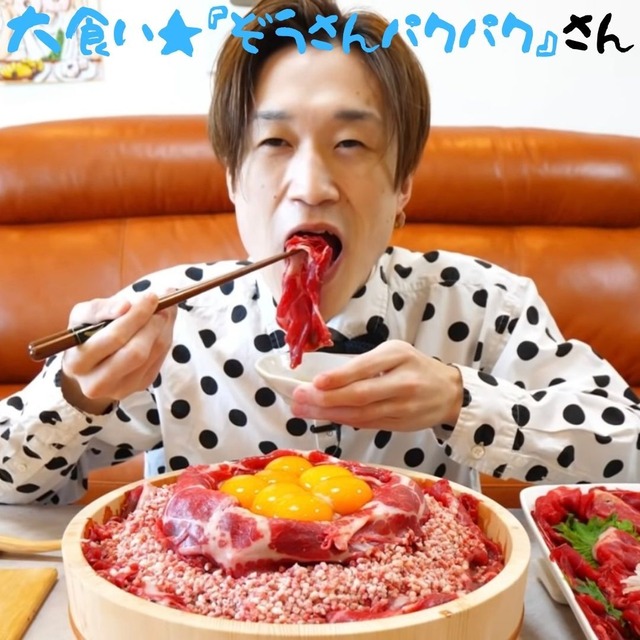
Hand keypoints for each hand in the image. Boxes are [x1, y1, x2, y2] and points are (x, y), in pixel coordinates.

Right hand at [61, 291, 176, 413]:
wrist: (90, 364)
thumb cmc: (84, 335)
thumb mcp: (82, 317)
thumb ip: (99, 309)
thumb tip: (125, 306)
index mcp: (77, 363)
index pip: (114, 338)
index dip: (135, 317)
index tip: (150, 297)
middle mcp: (97, 383)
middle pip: (136, 352)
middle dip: (153, 324)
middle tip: (163, 303)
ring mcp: (121, 389)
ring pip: (152, 355)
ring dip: (164, 329)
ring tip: (165, 310)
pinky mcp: (140, 386)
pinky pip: (159, 359)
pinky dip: (165, 338)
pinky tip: (162, 325)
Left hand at [290, 340, 462, 430]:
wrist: (449, 392)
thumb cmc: (414, 366)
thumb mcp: (394, 352)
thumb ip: (365, 363)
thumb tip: (326, 378)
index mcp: (399, 356)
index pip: (366, 367)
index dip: (340, 377)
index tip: (316, 382)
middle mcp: (403, 382)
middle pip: (360, 395)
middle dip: (325, 399)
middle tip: (299, 398)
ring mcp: (403, 407)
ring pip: (361, 414)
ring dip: (328, 414)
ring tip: (303, 410)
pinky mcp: (400, 425)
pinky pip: (367, 424)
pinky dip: (343, 421)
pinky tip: (324, 417)